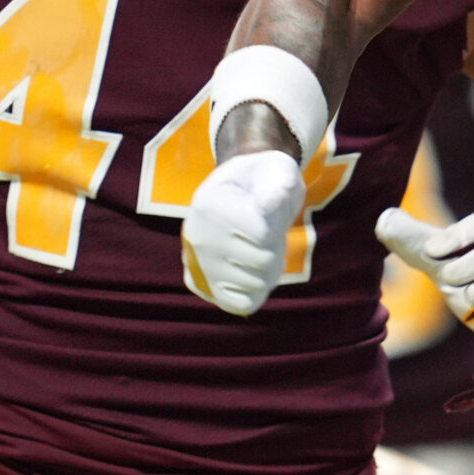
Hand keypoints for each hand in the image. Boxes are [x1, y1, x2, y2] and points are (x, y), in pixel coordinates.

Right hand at [181, 150, 306, 315]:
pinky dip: (255, 293)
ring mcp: (196, 263)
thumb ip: (277, 185)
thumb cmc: (264, 179)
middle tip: (267, 232)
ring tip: (259, 247)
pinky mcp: (200, 283)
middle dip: (275, 248)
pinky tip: (251, 272)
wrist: (240, 190)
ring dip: (269, 269)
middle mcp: (196, 236)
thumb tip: (265, 207)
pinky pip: (238, 304)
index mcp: (210, 205)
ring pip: (255, 284)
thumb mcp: (277, 170)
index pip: (263, 236)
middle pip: (261, 262)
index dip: (275, 227)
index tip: (264, 212)